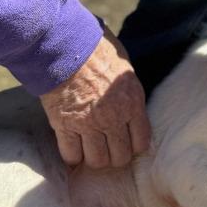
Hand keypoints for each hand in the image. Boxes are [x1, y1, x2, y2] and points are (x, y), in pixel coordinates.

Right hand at [40, 28, 151, 169]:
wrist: (66, 46)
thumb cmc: (97, 50)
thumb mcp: (124, 68)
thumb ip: (129, 90)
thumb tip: (130, 100)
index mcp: (132, 102)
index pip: (141, 141)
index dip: (134, 146)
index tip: (128, 143)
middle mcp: (113, 118)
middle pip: (120, 156)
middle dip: (115, 156)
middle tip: (108, 148)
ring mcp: (89, 124)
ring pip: (97, 160)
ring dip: (94, 158)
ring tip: (91, 150)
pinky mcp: (65, 126)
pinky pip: (71, 155)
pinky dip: (72, 156)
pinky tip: (73, 148)